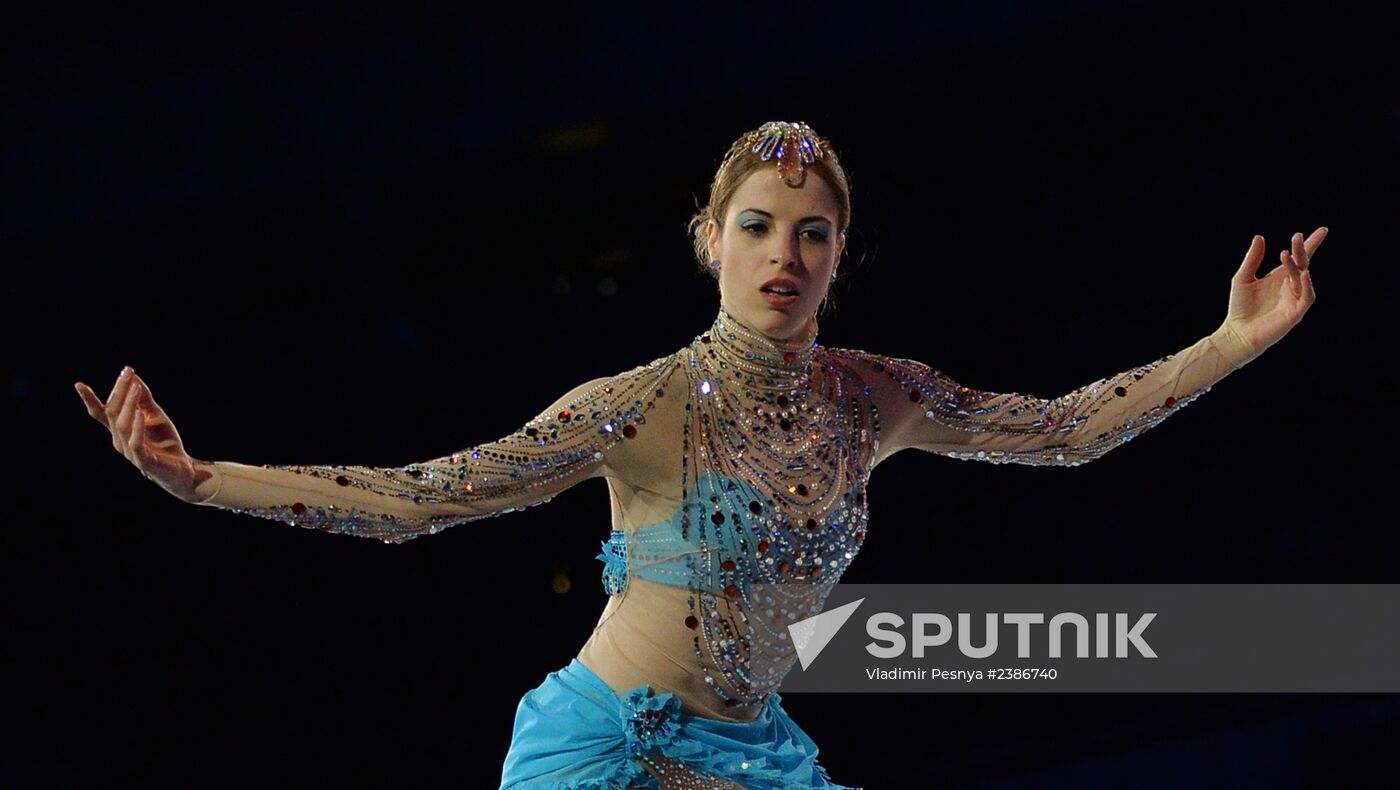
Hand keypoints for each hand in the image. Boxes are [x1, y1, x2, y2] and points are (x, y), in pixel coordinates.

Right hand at [75, 367, 213, 502]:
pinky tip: (140, 414)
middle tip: (128, 372)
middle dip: (120, 391)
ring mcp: (130, 452)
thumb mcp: (155, 415)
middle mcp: (120, 441)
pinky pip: (136, 443)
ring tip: (136, 387)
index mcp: (120, 430)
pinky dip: (137, 427)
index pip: (101, 413)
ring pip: (122, 426)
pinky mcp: (144, 460)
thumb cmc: (165, 443)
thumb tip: (135, 377)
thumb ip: (145, 399)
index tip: (78, 384)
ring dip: (129, 404)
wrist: (182, 469)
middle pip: (113, 413)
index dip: (90, 400)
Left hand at [1221, 228, 1325, 362]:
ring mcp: (1295, 298)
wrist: (1237, 332)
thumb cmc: (1241, 307)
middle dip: (1302, 249)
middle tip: (1297, 237)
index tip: (1322, 230)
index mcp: (1280, 276)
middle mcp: (1290, 285)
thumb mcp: (1243, 278)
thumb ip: (1253, 259)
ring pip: (1302, 277)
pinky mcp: (1296, 312)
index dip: (1310, 243)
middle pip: (1302, 263)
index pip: (1299, 257)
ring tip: (1285, 253)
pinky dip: (1307, 285)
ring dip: (1297, 265)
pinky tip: (1303, 273)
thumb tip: (1260, 237)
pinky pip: (1307, 296)